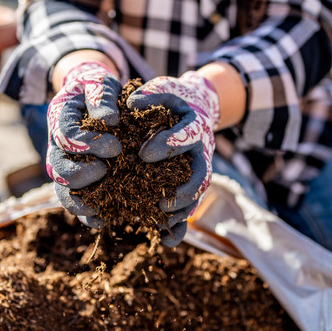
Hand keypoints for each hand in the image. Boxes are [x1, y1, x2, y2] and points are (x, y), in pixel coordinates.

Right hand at [46, 61, 121, 228]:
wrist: (93, 98)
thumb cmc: (98, 90)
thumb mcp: (100, 83)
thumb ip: (101, 96)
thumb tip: (108, 120)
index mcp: (60, 119)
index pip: (66, 136)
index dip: (88, 145)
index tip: (116, 147)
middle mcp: (57, 146)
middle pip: (57, 170)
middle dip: (81, 175)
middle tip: (107, 172)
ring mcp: (65, 165)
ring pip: (63, 191)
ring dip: (80, 203)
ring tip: (103, 209)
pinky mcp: (77, 180)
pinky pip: (75, 202)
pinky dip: (86, 216)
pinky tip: (104, 221)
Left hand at [126, 71, 219, 246]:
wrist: (197, 106)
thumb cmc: (173, 98)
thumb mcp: (163, 88)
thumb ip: (149, 95)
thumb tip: (129, 105)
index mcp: (194, 126)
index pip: (187, 136)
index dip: (169, 145)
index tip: (145, 154)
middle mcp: (201, 152)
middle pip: (201, 174)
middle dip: (183, 190)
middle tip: (162, 202)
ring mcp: (198, 170)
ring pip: (196, 196)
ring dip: (182, 210)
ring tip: (162, 221)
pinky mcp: (190, 184)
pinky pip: (188, 208)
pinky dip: (180, 227)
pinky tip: (166, 242)